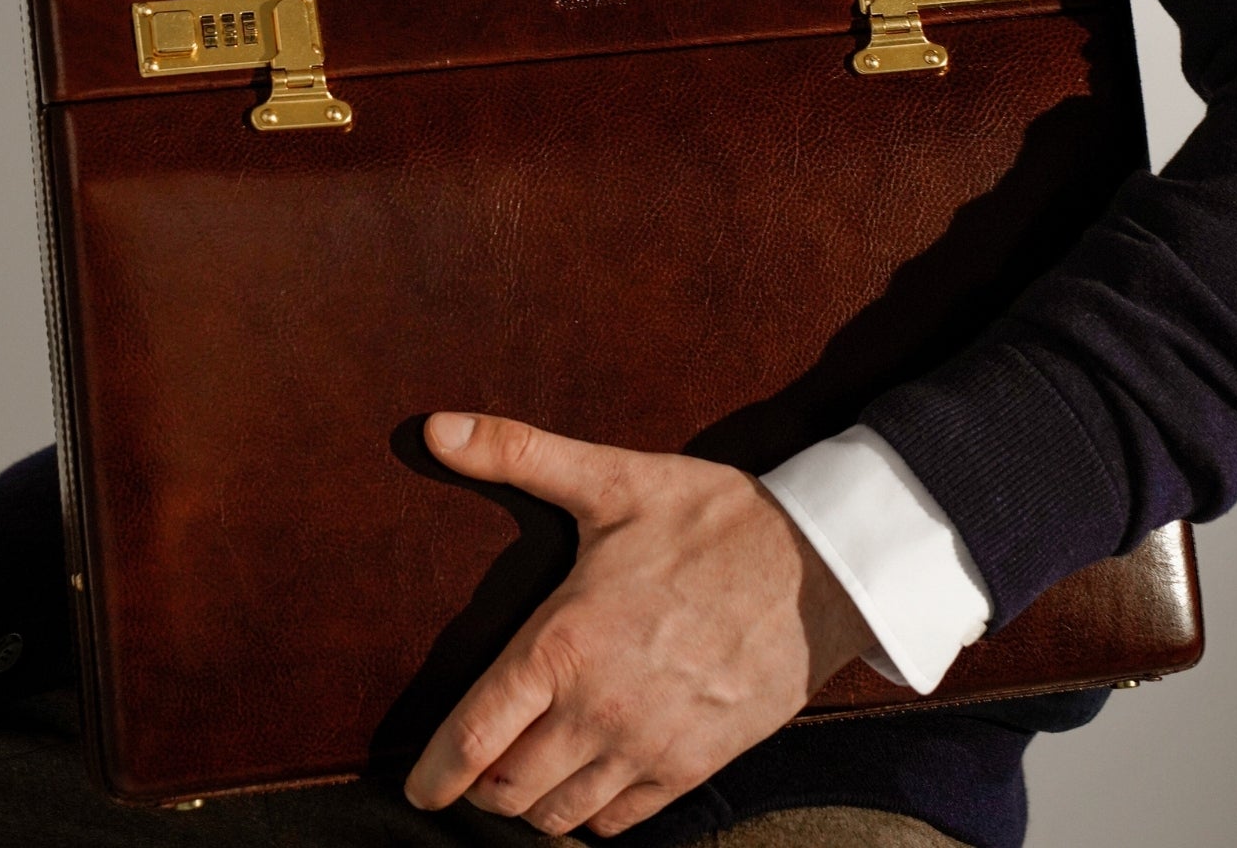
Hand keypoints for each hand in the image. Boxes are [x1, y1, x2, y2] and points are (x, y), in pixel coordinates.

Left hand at [402, 413, 872, 837]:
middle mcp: (599, 710)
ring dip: (531, 807)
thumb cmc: (712, 518)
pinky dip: (590, 816)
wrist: (820, 566)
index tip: (415, 787)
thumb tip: (436, 428)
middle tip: (467, 772)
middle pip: (509, 790)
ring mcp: (648, 747)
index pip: (476, 735)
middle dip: (478, 788)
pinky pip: (621, 822)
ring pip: (560, 817)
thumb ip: (516, 452)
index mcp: (565, 643)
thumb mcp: (610, 478)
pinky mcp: (693, 767)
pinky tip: (584, 786)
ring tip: (520, 778)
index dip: (435, 773)